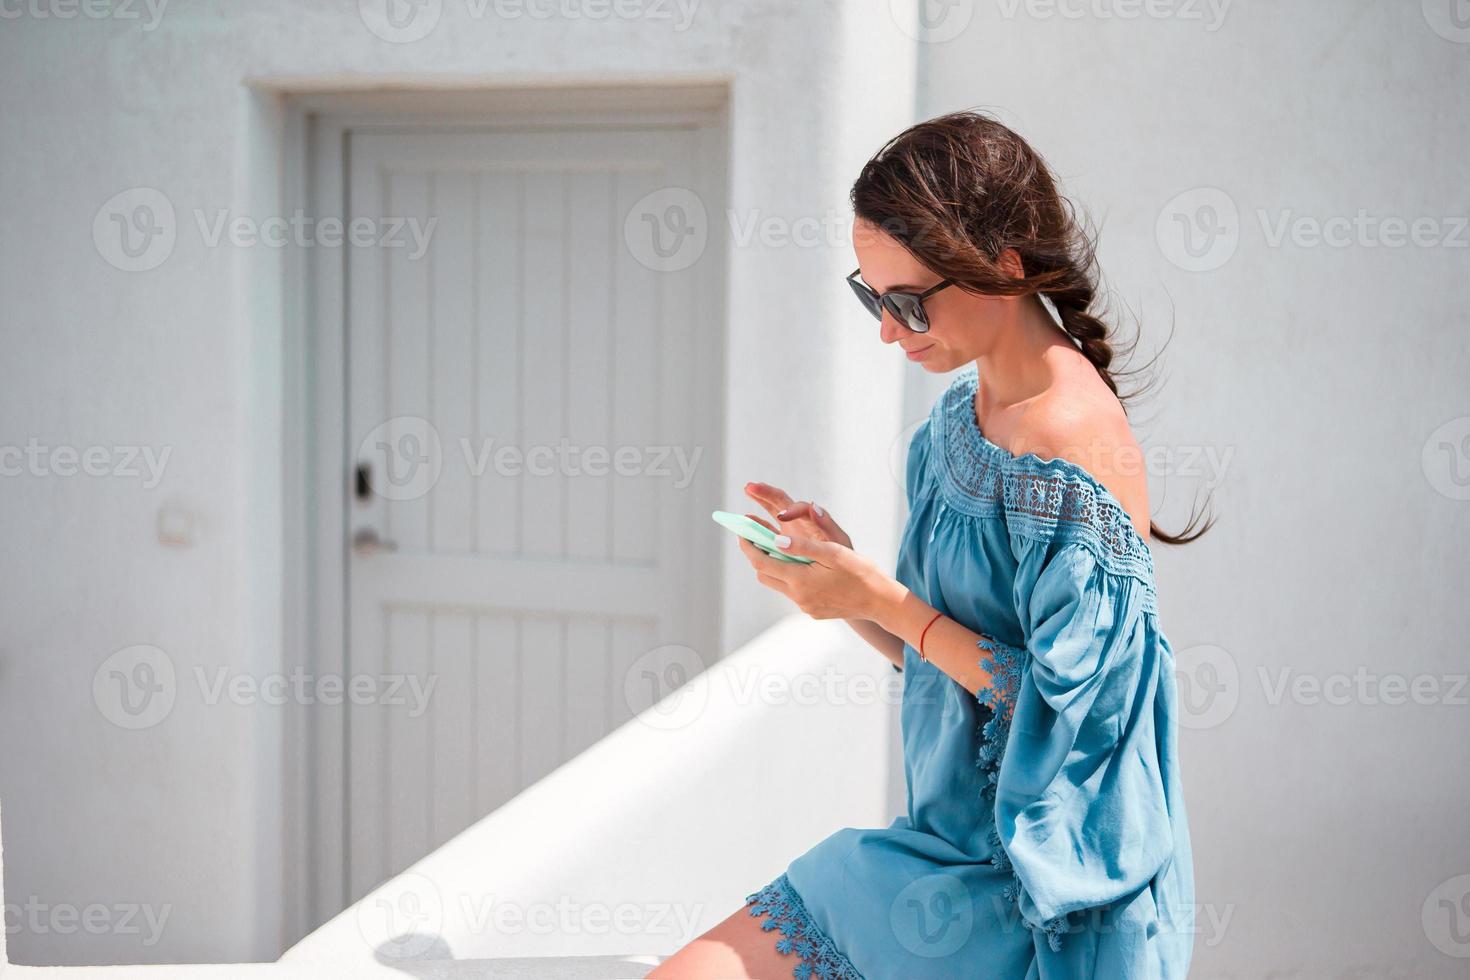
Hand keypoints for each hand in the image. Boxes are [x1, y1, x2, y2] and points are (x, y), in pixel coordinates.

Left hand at [734, 522, 898, 622]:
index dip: (749, 546)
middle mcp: (798, 596)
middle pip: (764, 575)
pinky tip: (805, 567)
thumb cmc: (860, 572)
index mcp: (800, 580)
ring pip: (778, 584)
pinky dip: (791, 578)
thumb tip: (777, 539)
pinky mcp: (813, 611)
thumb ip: (803, 546)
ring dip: (775, 567)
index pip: (762, 562)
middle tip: (759, 537)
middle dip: (758, 556)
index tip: (742, 532)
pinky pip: (794, 593)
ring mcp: (805, 606)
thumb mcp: (833, 552)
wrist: (879, 601)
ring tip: (781, 549)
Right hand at [743, 481, 853, 549]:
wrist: (841, 572)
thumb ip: (826, 524)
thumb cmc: (843, 555)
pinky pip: (766, 531)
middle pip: (780, 501)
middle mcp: (798, 521)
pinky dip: (756, 525)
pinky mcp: (782, 541)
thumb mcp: (838, 540)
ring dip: (758, 503)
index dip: (789, 509)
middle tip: (750, 487)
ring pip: (770, 512)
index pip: (798, 507)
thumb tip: (812, 506)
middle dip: (765, 492)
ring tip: (747, 494)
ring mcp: (789, 530)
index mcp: (812, 519)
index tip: (781, 516)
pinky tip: (746, 523)